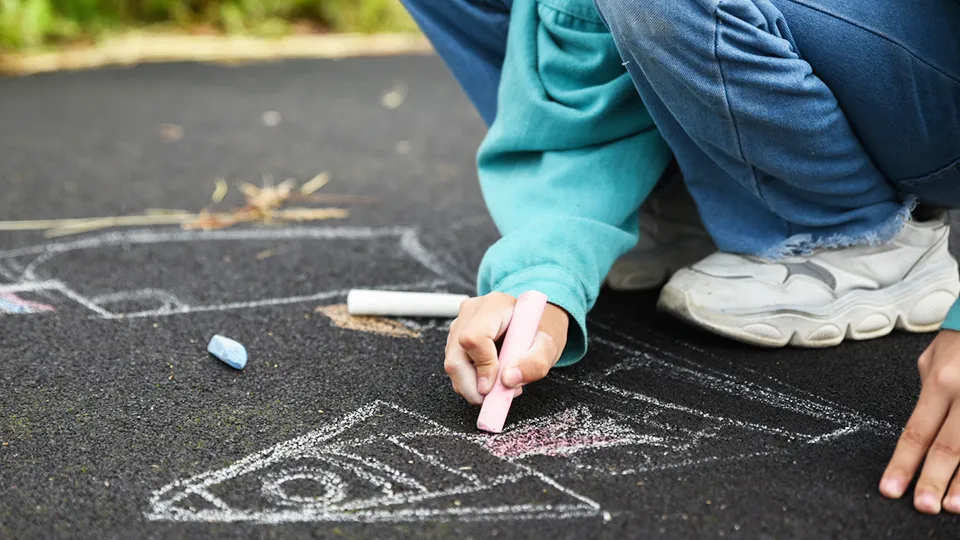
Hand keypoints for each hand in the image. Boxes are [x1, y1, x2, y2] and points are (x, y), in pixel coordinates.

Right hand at [444, 292, 568, 404]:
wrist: (534, 322)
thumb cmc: (540, 330)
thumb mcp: (549, 346)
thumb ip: (534, 363)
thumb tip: (508, 380)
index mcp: (495, 306)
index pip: (474, 338)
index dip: (482, 366)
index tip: (496, 385)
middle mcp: (471, 312)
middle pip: (456, 356)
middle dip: (473, 386)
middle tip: (495, 397)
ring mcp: (459, 325)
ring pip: (453, 365)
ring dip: (473, 386)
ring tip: (500, 385)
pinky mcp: (455, 339)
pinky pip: (455, 367)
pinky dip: (471, 382)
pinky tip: (491, 379)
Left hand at [881, 330, 959, 513]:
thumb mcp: (933, 357)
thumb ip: (926, 390)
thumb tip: (922, 420)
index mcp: (942, 381)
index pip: (916, 432)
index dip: (903, 463)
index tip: (891, 487)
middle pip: (947, 447)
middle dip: (932, 480)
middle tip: (922, 504)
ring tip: (951, 506)